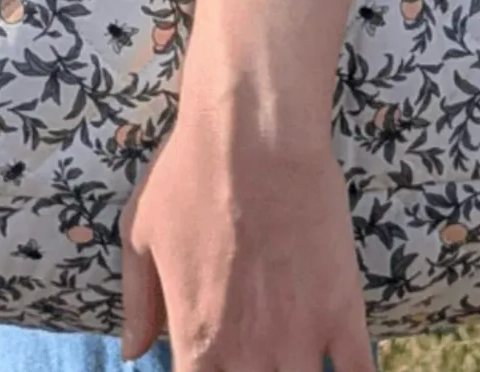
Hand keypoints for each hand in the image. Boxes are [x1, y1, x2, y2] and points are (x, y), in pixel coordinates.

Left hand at [119, 88, 371, 371]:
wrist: (253, 131)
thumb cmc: (189, 171)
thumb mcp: (141, 231)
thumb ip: (139, 302)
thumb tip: (133, 351)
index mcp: (196, 339)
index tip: (216, 366)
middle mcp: (247, 354)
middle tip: (257, 357)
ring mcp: (299, 339)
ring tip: (294, 360)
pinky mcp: (343, 313)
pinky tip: (346, 369)